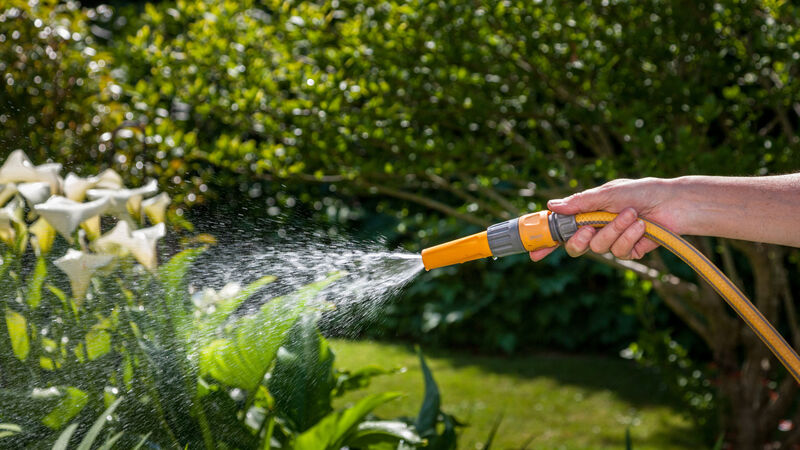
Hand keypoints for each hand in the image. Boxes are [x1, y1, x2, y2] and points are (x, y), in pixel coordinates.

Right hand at [529, 178, 683, 260]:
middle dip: (581, 239)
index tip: (534, 252)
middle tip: (587, 229)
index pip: (561, 230)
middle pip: (576, 246)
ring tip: (631, 214)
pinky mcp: (630, 250)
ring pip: (600, 247)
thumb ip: (580, 203)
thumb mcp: (607, 193)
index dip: (546, 243)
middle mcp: (597, 228)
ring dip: (614, 230)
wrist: (673, 202)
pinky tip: (641, 225)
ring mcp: (613, 240)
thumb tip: (551, 206)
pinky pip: (620, 251)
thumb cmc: (641, 191)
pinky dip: (629, 237)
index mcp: (587, 213)